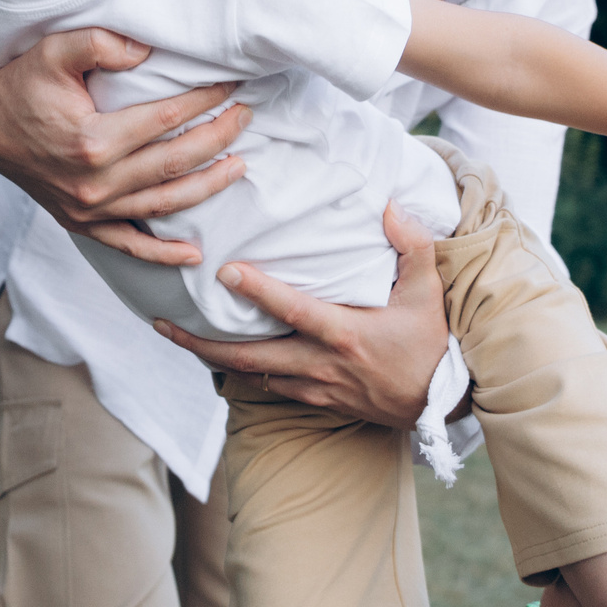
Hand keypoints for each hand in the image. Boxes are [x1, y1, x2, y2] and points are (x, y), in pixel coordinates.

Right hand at [0, 28, 251, 266]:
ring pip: (162, 203)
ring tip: (240, 166)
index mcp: (91, 141)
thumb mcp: (54, 51)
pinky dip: (162, 253)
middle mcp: (93, 182)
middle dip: (218, 138)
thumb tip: (147, 50)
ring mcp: (88, 208)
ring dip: (207, 186)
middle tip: (246, 117)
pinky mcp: (81, 223)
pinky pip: (128, 244)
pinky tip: (194, 254)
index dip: (203, 101)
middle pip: (173, 162)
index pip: (165, 120)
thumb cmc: (22, 82)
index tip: (228, 84)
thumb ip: (100, 44)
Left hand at [150, 203, 452, 428]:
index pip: (292, 310)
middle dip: (202, 342)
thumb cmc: (433, 342)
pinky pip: (268, 389)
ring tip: (177, 338)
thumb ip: (411, 244)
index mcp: (345, 333)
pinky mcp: (317, 401)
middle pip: (249, 356)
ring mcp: (316, 387)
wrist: (442, 402)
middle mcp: (321, 364)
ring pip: (252, 376)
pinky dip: (240, 374)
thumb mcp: (430, 290)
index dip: (258, 292)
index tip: (224, 273)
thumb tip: (388, 204)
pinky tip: (219, 358)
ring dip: (213, 358)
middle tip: (163, 324)